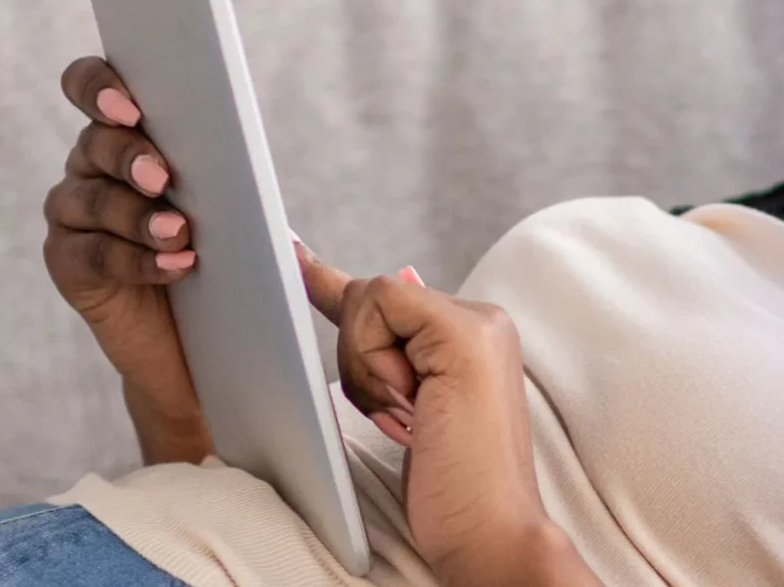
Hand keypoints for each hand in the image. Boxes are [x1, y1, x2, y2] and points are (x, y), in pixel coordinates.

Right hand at [42, 57, 208, 455]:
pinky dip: (135, 260)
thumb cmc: (221, 257)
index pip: (92, 86)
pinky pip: (93, 255)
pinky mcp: (68, 264)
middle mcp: (90, 167)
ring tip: (180, 233)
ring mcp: (73, 216)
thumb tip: (240, 159)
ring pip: (91, 199)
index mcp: (125, 135)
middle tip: (163, 177)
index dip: (100, 87)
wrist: (201, 340)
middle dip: (129, 156)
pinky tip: (174, 266)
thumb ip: (223, 173)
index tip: (129, 106)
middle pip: (95, 143)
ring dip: (138, 215)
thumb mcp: (230, 207)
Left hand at [295, 244, 597, 586]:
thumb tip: (366, 293)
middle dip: (359, 359)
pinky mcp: (464, 334)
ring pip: (372, 299)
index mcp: (474, 336)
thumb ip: (394, 355)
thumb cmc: (454, 488)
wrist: (492, 529)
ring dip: (367, 370)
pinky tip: (413, 403)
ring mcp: (479, 323)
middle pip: (373, 297)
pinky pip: (382, 305)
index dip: (331, 284)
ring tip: (414, 421)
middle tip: (401, 416)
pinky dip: (373, 359)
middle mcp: (483, 321)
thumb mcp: (412, 410)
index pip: (388, 299)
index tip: (291, 254)